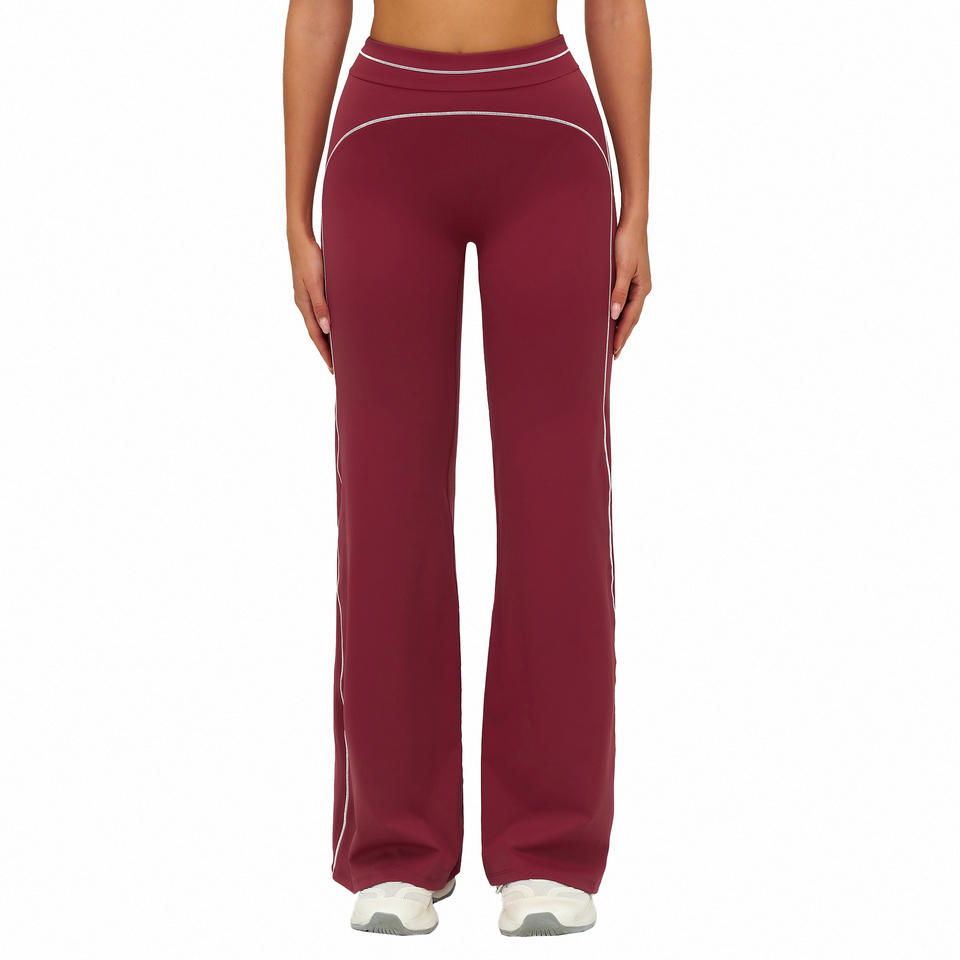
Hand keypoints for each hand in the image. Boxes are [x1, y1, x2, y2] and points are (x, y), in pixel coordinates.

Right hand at [289, 232, 332, 371]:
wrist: (300, 238)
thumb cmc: (309, 258)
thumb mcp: (315, 282)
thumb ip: (321, 305)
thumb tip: (326, 328)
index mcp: (304, 305)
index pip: (316, 335)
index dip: (324, 351)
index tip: (332, 367)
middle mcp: (304, 304)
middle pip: (316, 332)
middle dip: (325, 349)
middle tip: (336, 365)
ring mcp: (307, 297)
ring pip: (317, 323)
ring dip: (325, 337)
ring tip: (336, 349)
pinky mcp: (311, 290)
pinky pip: (319, 312)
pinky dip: (326, 323)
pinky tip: (332, 325)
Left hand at [609, 217, 651, 358]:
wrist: (633, 222)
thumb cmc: (627, 242)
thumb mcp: (621, 268)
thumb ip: (618, 292)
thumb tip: (614, 314)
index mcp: (642, 288)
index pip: (630, 318)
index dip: (622, 335)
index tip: (615, 350)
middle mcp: (642, 288)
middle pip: (632, 318)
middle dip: (623, 335)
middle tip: (614, 353)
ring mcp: (638, 284)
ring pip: (630, 311)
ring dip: (622, 326)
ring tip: (614, 341)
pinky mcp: (632, 278)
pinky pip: (627, 301)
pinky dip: (622, 313)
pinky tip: (615, 317)